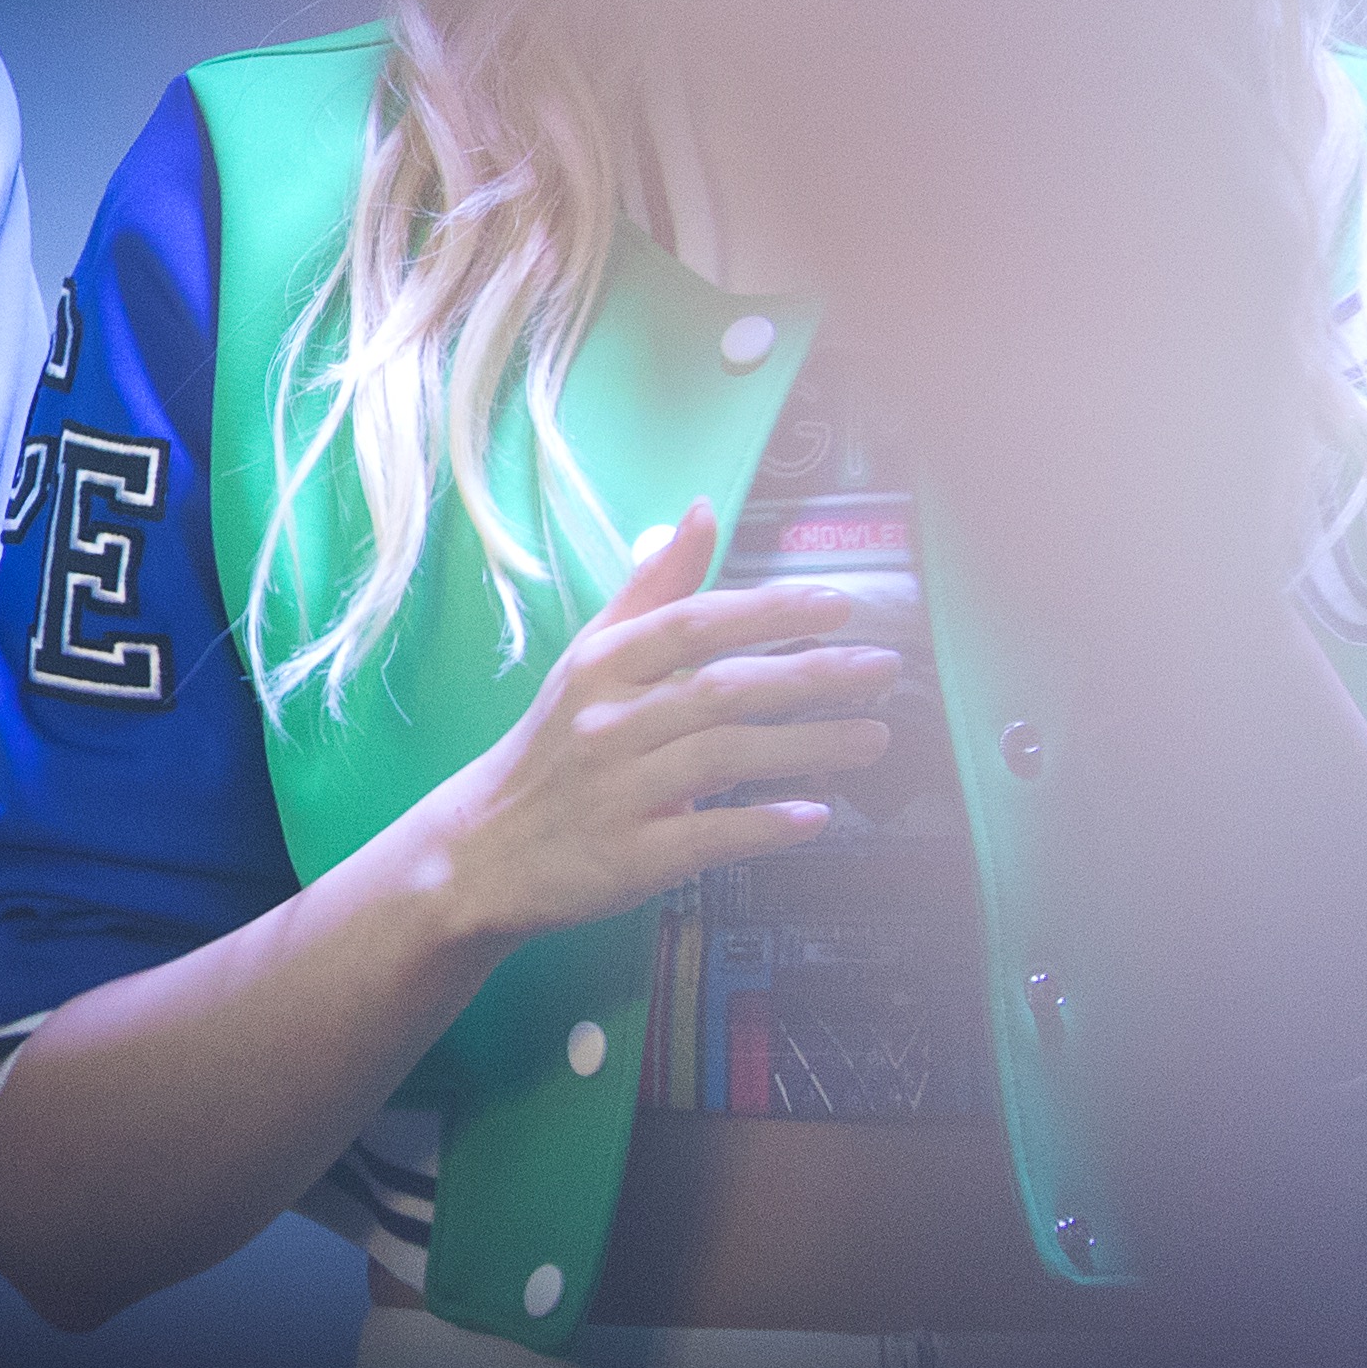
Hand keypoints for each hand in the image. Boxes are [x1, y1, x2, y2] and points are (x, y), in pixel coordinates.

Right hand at [393, 504, 897, 948]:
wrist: (481, 852)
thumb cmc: (556, 742)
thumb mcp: (591, 657)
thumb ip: (655, 588)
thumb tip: (703, 511)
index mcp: (603, 666)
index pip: (695, 624)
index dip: (769, 611)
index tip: (838, 605)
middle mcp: (609, 723)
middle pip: (723, 689)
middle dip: (812, 676)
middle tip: (885, 668)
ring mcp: (616, 792)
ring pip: (725, 758)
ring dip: (809, 747)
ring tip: (875, 737)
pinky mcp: (627, 856)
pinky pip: (705, 837)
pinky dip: (762, 825)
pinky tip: (815, 815)